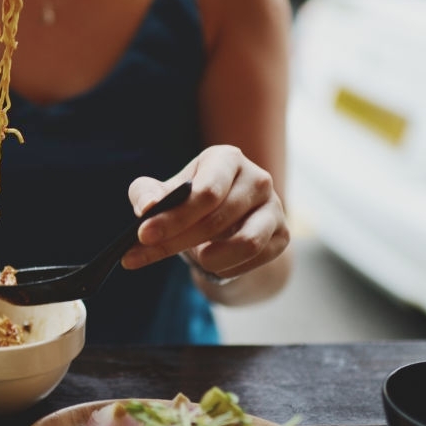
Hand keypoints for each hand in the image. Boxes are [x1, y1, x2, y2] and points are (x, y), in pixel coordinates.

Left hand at [121, 145, 289, 283]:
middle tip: (144, 254)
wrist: (224, 225)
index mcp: (225, 158)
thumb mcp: (162, 193)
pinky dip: (229, 268)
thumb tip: (147, 208)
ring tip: (194, 258)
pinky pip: (256, 259)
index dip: (173, 217)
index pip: (204, 192)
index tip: (143, 234)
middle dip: (177, 240)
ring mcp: (274, 206)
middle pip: (217, 218)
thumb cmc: (189, 203)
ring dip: (211, 258)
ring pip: (246, 242)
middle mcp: (256, 177)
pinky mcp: (282, 234)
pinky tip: (213, 263)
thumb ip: (146, 194)